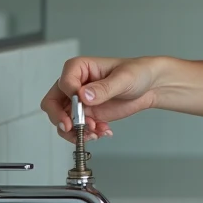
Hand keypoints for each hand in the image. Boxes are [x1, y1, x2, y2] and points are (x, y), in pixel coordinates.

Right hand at [40, 56, 160, 143]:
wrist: (150, 87)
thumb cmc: (137, 73)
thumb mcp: (123, 78)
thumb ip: (103, 88)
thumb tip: (83, 95)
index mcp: (79, 68)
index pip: (63, 83)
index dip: (69, 96)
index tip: (81, 104)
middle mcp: (75, 85)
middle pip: (52, 104)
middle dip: (61, 118)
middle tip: (74, 127)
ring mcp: (79, 102)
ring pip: (62, 120)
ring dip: (75, 131)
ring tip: (95, 132)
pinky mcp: (88, 115)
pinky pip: (77, 129)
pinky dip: (87, 134)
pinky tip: (103, 131)